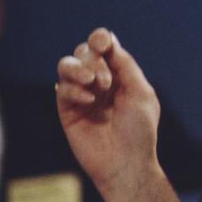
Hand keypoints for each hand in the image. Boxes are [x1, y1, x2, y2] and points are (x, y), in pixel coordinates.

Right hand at [56, 28, 181, 201]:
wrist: (125, 162)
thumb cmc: (139, 129)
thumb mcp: (140, 92)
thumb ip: (125, 65)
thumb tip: (110, 40)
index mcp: (121, 75)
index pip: (105, 48)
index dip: (101, 39)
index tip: (103, 42)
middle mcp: (100, 81)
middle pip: (85, 52)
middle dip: (94, 59)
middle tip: (107, 80)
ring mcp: (82, 95)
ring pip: (67, 65)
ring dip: (79, 68)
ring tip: (94, 82)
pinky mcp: (67, 110)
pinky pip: (61, 88)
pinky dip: (75, 89)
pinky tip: (90, 102)